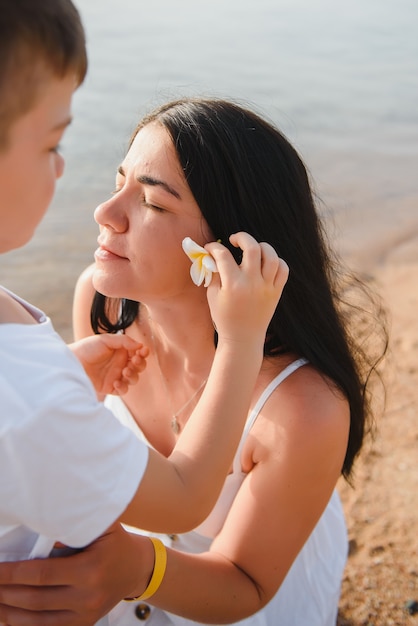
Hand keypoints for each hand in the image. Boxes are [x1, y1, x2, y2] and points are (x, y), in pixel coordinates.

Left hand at [0, 524, 152, 625]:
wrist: (137, 568)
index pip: (42, 574)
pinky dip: (25, 625)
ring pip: (37, 621)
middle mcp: (87, 597)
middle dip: (5, 593)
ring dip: (9, 612)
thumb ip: (75, 526)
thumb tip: (43, 531)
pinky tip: (10, 617)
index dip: (14, 574)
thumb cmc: (116, 543)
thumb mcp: (103, 527)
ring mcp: (85, 615)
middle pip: (35, 600)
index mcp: (90, 569)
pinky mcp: (83, 625)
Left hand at [69, 335, 148, 395]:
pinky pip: (123, 390)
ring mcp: (116, 376)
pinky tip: (116, 381)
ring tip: (125, 371)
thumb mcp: (105, 340)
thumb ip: (124, 341)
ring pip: (133, 379)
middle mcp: (120, 364)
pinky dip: (123, 387)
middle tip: (134, 361)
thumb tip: (140, 346)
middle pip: (139, 367)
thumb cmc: (86, 348)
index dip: (143, 353)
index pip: (138, 353)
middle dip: (140, 364)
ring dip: (133, 375)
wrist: (71, 363)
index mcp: (121, 352)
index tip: (143, 351)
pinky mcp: (110, 388)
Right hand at [205, 232, 288, 344]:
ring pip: (271, 256)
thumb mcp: (213, 296)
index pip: (223, 255)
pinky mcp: (276, 292)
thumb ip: (213, 274)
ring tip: (252, 249)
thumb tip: (213, 256)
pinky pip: (283, 269)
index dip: (214, 247)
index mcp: (233, 285)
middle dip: (242, 237)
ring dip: (261, 246)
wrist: (243, 338)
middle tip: (234, 240)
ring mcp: (267, 287)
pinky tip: (265, 263)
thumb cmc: (225, 317)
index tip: (210, 248)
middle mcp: (252, 283)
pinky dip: (276, 261)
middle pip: (252, 247)